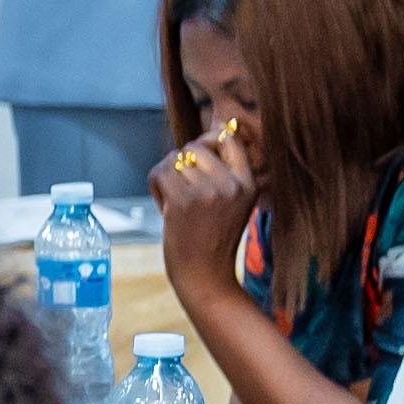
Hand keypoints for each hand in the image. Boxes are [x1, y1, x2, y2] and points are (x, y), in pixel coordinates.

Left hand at [151, 114, 260, 291]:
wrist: (205, 275)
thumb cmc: (213, 239)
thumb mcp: (234, 203)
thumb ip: (226, 171)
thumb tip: (216, 128)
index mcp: (248, 183)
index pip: (229, 138)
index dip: (208, 139)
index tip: (198, 155)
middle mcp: (231, 185)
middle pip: (195, 146)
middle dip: (182, 163)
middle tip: (183, 188)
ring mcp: (208, 192)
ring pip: (174, 159)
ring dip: (167, 178)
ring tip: (175, 202)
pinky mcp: (183, 201)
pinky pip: (160, 172)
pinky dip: (155, 186)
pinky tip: (164, 205)